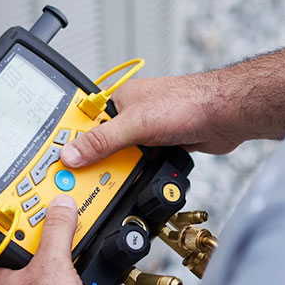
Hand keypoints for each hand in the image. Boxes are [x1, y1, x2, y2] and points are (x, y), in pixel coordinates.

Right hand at [61, 73, 248, 168]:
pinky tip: (136, 182)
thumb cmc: (187, 102)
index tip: (57, 163)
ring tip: (110, 185)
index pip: (81, 122)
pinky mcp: (159, 149)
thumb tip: (72, 153)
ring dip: (118, 172)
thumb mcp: (136, 124)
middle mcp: (128, 115)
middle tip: (81, 182)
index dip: (68, 142)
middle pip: (99, 144)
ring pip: (119, 158)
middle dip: (95, 163)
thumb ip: (102, 140)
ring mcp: (144, 133)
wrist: (226, 115)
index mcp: (117, 100)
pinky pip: (139, 166)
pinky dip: (137, 176)